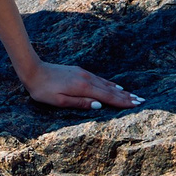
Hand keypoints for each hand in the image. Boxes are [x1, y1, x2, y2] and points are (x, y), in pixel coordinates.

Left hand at [22, 62, 141, 110]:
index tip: (136, 105)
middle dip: (126, 96)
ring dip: (121, 90)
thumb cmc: (43, 90)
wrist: (33, 70)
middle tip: (141, 100)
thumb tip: (99, 106)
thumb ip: (79, 103)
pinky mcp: (79, 72)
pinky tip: (115, 86)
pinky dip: (110, 84)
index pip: (107, 97)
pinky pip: (99, 79)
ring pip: (106, 84)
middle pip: (110, 89)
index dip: (122, 101)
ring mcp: (83, 74)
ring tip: (132, 95)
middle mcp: (86, 79)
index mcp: (83, 88)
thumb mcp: (59, 101)